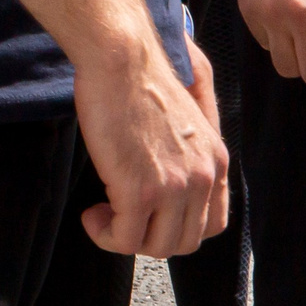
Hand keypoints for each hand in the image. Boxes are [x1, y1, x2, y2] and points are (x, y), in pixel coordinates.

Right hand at [73, 41, 231, 257]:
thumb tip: (168, 161)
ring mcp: (173, 188)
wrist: (119, 58)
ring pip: (156, 247)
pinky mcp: (139, 190)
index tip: (148, 212)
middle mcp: (202, 179)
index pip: (213, 223)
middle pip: (184, 241)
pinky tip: (90, 215)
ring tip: (102, 216)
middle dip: (149, 236)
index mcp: (215, 161)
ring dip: (125, 238)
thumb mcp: (183, 113)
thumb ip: (188, 145)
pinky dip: (105, 235)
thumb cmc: (137, 74)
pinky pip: (125, 239)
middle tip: (119, 215)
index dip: (176, 226)